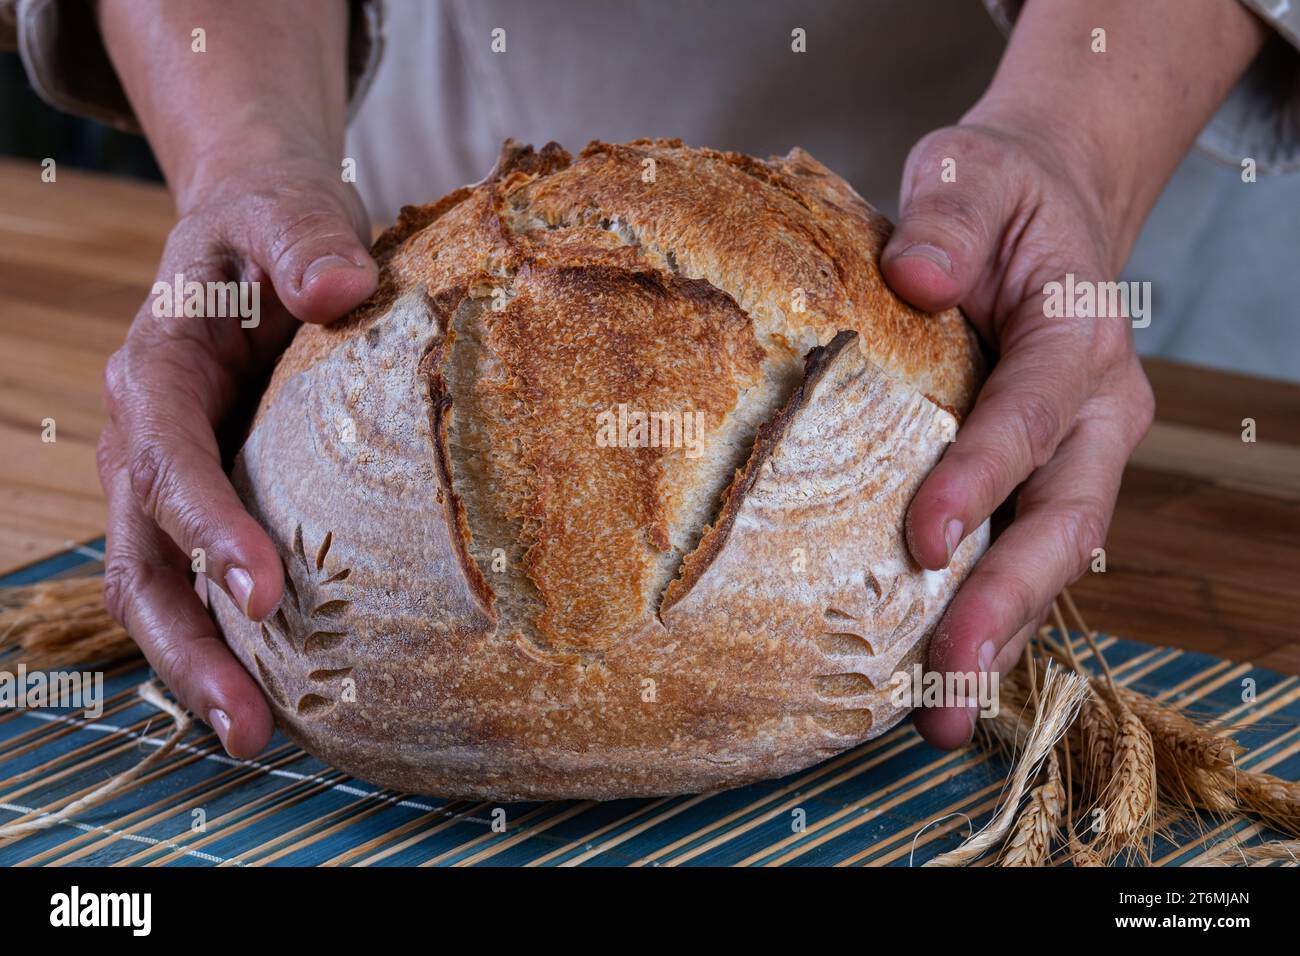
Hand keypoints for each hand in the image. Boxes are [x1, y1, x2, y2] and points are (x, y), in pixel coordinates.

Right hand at [98, 156, 376, 756]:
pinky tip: (283, 692)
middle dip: (186, 644)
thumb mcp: (288, 213)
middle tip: (247, 722)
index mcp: (156, 372)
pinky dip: (232, 638)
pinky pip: (205, 579)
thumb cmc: (275, 226)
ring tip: (257, 736)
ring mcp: (175, 477)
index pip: (167, 462)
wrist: (262, 236)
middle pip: (142, 556)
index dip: (207, 530)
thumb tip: (341, 287)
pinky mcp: (215, 498)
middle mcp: (150, 438)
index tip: (264, 593)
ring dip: (202, 664)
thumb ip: (306, 243)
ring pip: (162, 586)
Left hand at [881, 119, 1153, 747]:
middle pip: (1062, 520)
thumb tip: (914, 276)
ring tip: (940, 717)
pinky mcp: (1042, 480)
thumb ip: (949, 218)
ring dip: (998, 638)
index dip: (981, 478)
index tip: (923, 537)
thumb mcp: (970, 173)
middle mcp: (1092, 410)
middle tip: (948, 677)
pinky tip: (940, 678)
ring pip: (1049, 558)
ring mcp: (1074, 455)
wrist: (1042, 210)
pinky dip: (988, 618)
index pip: (1029, 415)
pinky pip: (1021, 556)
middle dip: (1005, 602)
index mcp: (1076, 334)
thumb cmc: (999, 196)